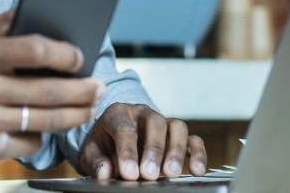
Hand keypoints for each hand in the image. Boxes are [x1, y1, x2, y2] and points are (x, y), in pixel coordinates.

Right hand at [0, 11, 106, 168]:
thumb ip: (4, 23)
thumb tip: (42, 4)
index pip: (32, 49)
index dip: (64, 53)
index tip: (81, 57)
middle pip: (47, 91)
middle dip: (82, 90)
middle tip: (100, 87)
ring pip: (45, 120)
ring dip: (76, 114)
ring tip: (90, 106)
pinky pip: (31, 141)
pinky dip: (44, 133)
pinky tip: (52, 125)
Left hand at [78, 103, 206, 179]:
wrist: (112, 141)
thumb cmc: (102, 145)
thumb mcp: (91, 152)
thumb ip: (96, 162)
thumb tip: (105, 173)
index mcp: (118, 113)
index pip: (125, 128)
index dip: (128, 152)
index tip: (129, 173)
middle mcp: (143, 113)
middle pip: (155, 123)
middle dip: (153, 150)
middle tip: (149, 175)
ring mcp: (163, 123)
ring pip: (177, 128)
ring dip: (176, 151)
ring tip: (171, 174)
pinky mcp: (177, 136)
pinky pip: (193, 140)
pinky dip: (198, 154)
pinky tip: (197, 171)